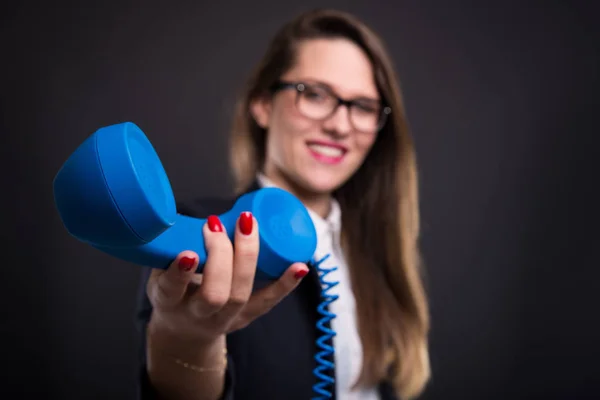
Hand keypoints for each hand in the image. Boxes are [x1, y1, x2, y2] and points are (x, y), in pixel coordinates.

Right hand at [146, 211, 309, 344]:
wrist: (185, 329)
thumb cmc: (173, 289)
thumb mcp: (158, 273)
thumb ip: (166, 248)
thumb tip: (175, 212)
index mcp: (169, 302)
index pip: (172, 290)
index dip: (181, 272)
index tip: (189, 252)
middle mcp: (197, 314)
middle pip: (214, 294)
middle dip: (221, 257)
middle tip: (215, 225)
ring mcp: (226, 318)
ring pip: (241, 295)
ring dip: (247, 257)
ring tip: (248, 225)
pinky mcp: (248, 316)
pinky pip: (269, 301)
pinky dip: (286, 283)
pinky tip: (299, 266)